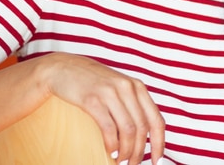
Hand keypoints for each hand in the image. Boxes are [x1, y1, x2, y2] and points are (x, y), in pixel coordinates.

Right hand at [36, 52, 164, 164]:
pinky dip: (112, 144)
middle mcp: (127, 88)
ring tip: (121, 161)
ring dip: (126, 151)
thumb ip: (132, 104)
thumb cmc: (91, 82)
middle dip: (139, 152)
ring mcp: (110, 93)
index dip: (160, 143)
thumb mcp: (117, 87)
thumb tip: (143, 136)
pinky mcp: (92, 100)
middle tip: (132, 164)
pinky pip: (109, 128)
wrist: (63, 68)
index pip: (156, 119)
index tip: (158, 160)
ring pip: (128, 130)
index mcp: (137, 86)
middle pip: (142, 128)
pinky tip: (110, 151)